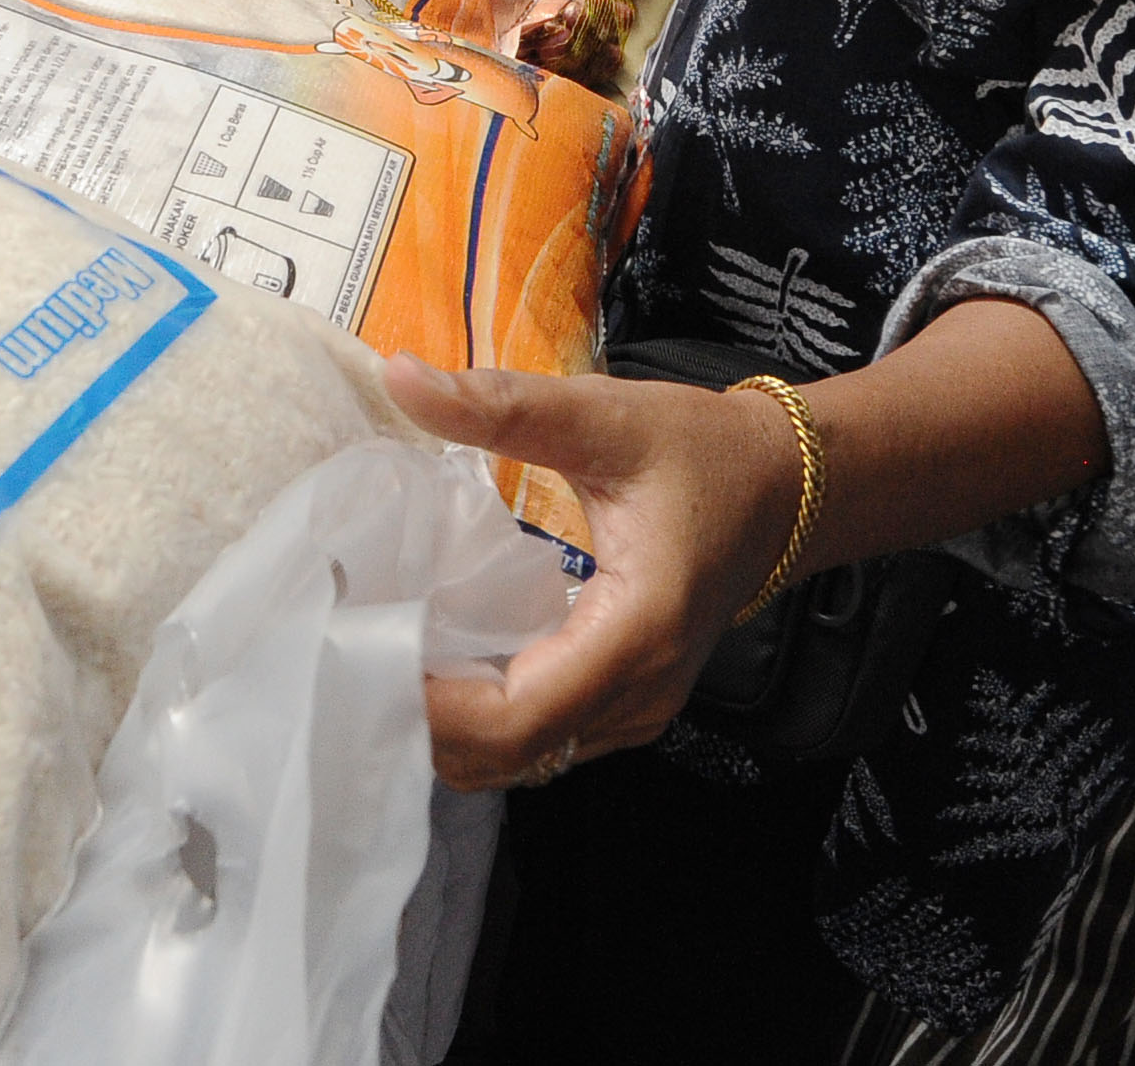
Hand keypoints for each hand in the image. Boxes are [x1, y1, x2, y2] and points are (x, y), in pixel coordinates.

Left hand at [385, 355, 801, 788]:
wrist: (784, 485)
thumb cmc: (702, 452)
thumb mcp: (601, 416)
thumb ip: (501, 405)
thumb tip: (399, 375)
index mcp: (636, 635)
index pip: (517, 717)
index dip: (431, 705)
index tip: (363, 653)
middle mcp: (638, 694)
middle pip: (508, 755)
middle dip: (422, 721)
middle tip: (349, 651)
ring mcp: (635, 710)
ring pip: (522, 759)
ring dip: (448, 724)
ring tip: (382, 654)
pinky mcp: (624, 703)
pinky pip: (542, 737)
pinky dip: (481, 714)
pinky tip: (438, 657)